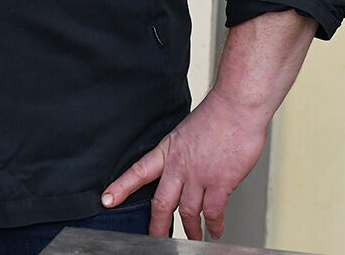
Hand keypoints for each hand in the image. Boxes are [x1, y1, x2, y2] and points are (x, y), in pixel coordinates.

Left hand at [101, 90, 268, 239]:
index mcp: (169, 150)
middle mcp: (180, 166)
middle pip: (162, 203)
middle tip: (154, 238)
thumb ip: (182, 152)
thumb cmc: (217, 115)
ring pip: (188, 212)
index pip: (138, 171)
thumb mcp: (186, 131)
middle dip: (157, 225)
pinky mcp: (220, 183)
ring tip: (193, 238)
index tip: (107, 199)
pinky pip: (214, 212)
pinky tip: (215, 230)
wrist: (236, 107)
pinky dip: (215, 225)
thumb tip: (184, 168)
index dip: (121, 187)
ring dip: (191, 229)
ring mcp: (199, 176)